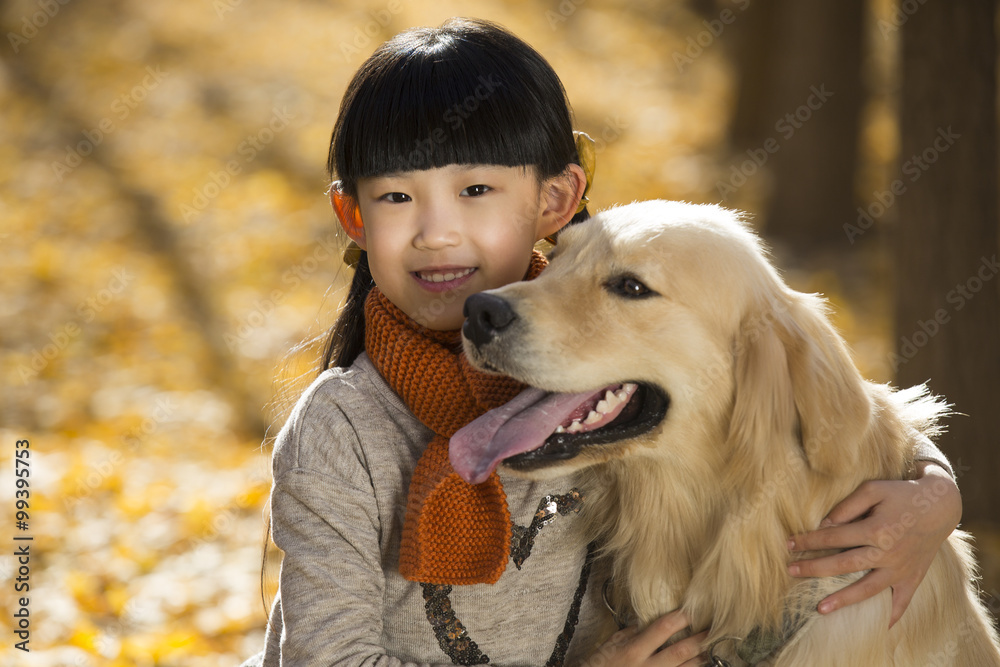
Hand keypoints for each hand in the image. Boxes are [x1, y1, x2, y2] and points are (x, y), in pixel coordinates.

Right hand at [583, 610, 707, 665]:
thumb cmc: (600, 665)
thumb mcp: (612, 643)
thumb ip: (632, 632)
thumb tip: (649, 620)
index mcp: (634, 650)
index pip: (661, 629)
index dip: (679, 619)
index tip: (692, 610)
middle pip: (679, 653)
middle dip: (699, 641)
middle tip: (713, 631)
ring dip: (700, 661)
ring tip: (711, 650)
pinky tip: (696, 665)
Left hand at [787, 462, 960, 626]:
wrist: (940, 505)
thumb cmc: (900, 494)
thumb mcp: (872, 489)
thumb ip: (847, 506)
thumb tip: (825, 524)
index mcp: (876, 529)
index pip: (834, 537)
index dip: (809, 540)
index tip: (789, 544)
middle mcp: (887, 552)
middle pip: (844, 564)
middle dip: (814, 568)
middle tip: (791, 571)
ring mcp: (900, 568)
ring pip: (868, 589)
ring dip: (843, 600)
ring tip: (819, 609)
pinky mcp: (913, 576)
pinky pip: (903, 600)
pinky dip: (894, 613)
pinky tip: (882, 626)